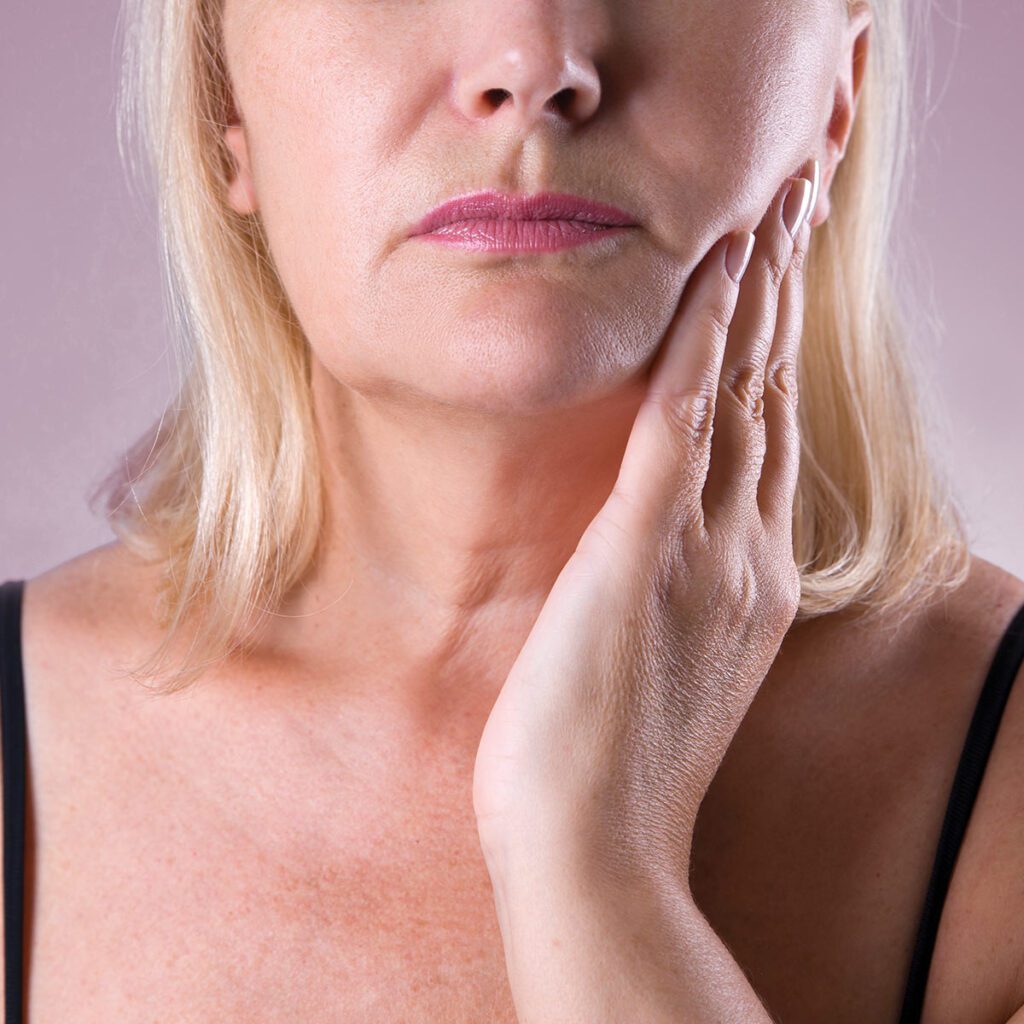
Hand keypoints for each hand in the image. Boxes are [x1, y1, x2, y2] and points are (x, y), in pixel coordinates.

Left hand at [472, 161, 818, 890]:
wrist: (593, 849)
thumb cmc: (610, 768)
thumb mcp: (662, 666)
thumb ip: (670, 596)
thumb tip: (642, 548)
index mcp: (749, 581)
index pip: (769, 439)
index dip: (775, 353)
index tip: (774, 284)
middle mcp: (748, 554)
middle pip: (773, 397)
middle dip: (782, 298)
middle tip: (794, 209)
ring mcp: (706, 551)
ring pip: (741, 392)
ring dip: (752, 293)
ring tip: (766, 208)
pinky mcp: (645, 553)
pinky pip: (679, 422)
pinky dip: (698, 341)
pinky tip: (709, 273)